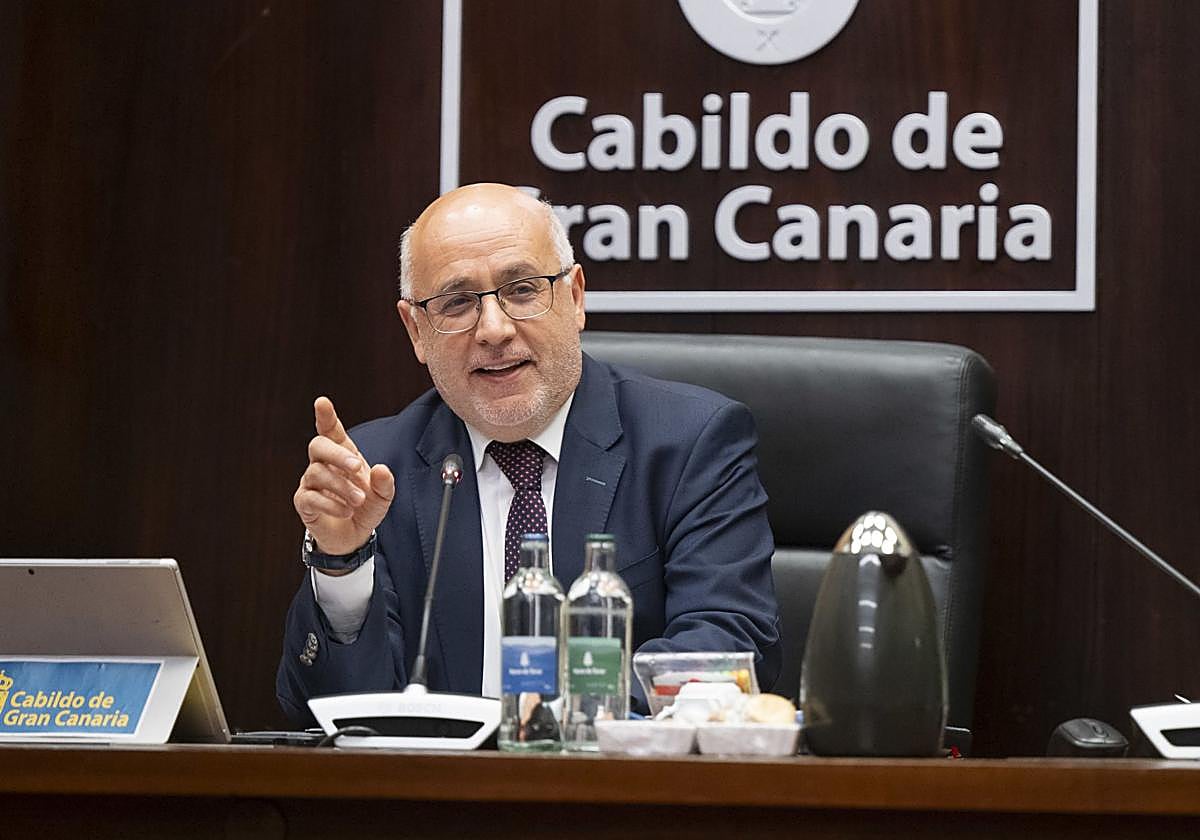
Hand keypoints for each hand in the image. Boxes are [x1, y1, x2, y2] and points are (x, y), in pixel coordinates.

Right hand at [293, 396, 394, 562]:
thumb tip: (381, 469)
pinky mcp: (304, 502)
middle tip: (357, 467)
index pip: (330, 431)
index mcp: (343, 454)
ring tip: (358, 500)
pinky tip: (346, 510)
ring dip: (341, 486)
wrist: (354, 536)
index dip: (325, 416)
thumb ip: (385, 483)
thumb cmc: (365, 507)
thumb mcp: (383, 496)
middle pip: (318, 446)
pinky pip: (310, 497)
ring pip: (317, 473)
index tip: (322, 402)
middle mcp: (323, 464)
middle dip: (337, 454)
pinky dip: (330, 503)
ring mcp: (311, 482)